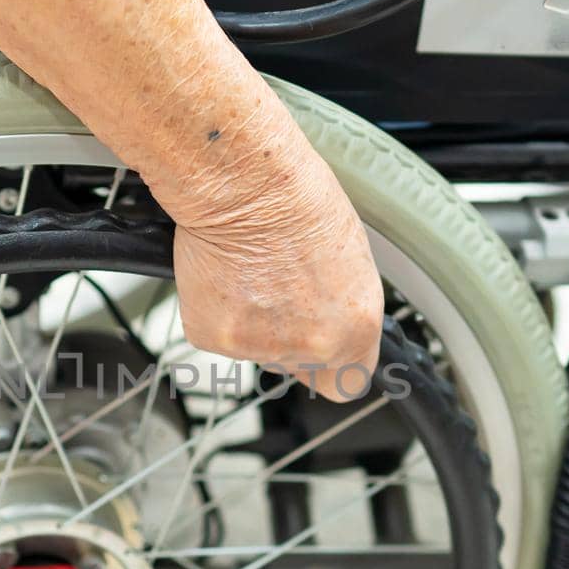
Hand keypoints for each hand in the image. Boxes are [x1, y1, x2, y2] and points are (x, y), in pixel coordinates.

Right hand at [166, 155, 383, 402]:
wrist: (244, 184)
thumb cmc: (299, 200)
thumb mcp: (349, 258)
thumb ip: (341, 308)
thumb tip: (328, 321)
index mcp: (355, 328)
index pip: (348, 384)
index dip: (332, 365)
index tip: (322, 350)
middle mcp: (312, 346)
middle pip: (297, 367)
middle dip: (287, 337)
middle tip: (278, 289)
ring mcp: (259, 346)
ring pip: (254, 350)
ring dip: (251, 320)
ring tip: (252, 270)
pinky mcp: (213, 336)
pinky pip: (215, 333)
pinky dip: (215, 309)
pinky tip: (225, 274)